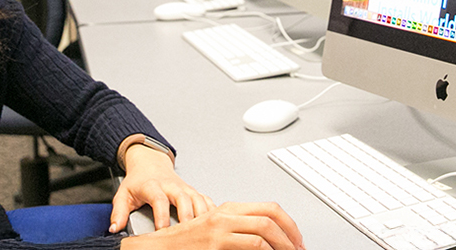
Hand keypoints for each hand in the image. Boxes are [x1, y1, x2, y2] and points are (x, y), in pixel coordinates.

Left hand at [108, 143, 214, 233]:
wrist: (150, 163)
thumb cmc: (138, 181)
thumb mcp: (123, 194)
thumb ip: (118, 211)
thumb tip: (115, 228)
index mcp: (153, 186)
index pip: (159, 200)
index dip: (162, 215)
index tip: (162, 230)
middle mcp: (172, 186)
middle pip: (184, 199)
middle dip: (187, 216)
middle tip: (188, 233)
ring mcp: (185, 188)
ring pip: (198, 199)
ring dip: (202, 214)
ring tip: (203, 230)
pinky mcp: (193, 191)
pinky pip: (206, 200)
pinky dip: (211, 210)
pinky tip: (213, 223)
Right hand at [119, 202, 304, 249]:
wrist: (158, 247)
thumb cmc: (185, 241)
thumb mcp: (215, 228)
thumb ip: (240, 228)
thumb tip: (269, 239)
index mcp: (228, 209)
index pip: (269, 208)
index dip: (289, 224)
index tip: (297, 239)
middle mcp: (225, 216)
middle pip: (270, 218)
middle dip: (291, 237)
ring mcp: (219, 231)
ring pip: (263, 234)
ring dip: (282, 247)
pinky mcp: (215, 246)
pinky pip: (250, 249)